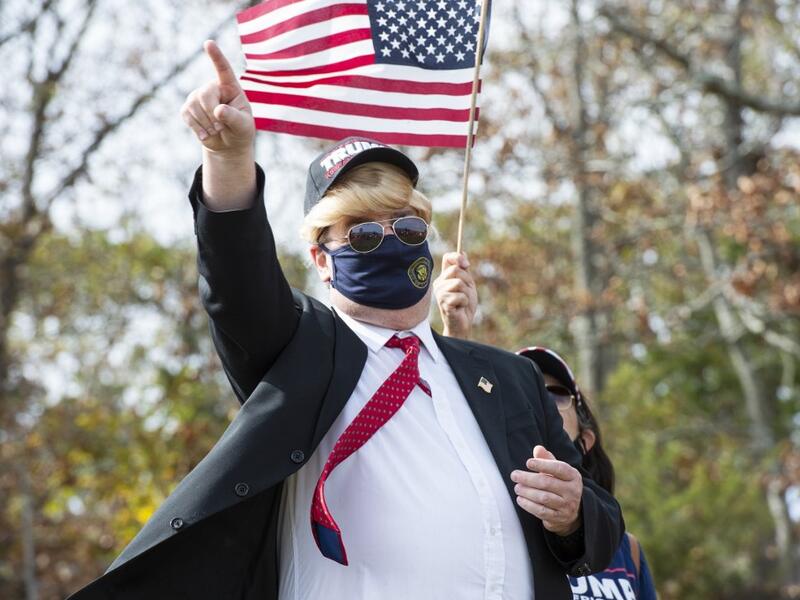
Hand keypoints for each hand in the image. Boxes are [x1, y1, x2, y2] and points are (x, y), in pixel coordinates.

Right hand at [180, 40, 254, 154]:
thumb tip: (218, 110)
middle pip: (205, 94)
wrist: (228, 144)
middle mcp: (213, 87)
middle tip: (221, 127)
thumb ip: (234, 118)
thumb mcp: (243, 126)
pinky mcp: (188, 107)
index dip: (216, 56)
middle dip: (211, 114)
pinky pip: (187, 115)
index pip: (223, 69)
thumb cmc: (240, 130)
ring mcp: (198, 96)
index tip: (209, 43)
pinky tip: (205, 135)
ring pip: (194, 105)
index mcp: (230, 87)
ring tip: (216, 131)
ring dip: (205, 123)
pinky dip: (197, 128)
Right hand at [434, 252, 476, 338]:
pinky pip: (460, 296)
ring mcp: (440, 293)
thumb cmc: (464, 305)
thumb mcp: (467, 284)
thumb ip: (464, 270)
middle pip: (456, 270)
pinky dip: (465, 302)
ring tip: (462, 302)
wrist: (463, 323)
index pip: (447, 257)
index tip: (466, 264)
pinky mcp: (444, 303)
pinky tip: (460, 308)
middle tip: (466, 292)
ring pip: (459, 283)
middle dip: (467, 281)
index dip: (457, 257)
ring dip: (466, 294)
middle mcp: (439, 283)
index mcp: (444, 276)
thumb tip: (462, 251)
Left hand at [510, 445, 582, 535]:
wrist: (570, 511)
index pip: (559, 468)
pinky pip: (541, 511)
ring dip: (527, 492)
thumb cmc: (559, 484)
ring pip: (544, 498)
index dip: (543, 464)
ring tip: (517, 487)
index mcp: (573, 476)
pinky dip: (529, 505)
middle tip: (514, 475)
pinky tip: (520, 499)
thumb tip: (538, 448)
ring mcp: (567, 505)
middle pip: (548, 483)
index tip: (528, 463)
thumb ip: (547, 459)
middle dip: (528, 479)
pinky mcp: (559, 517)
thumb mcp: (557, 471)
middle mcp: (573, 491)